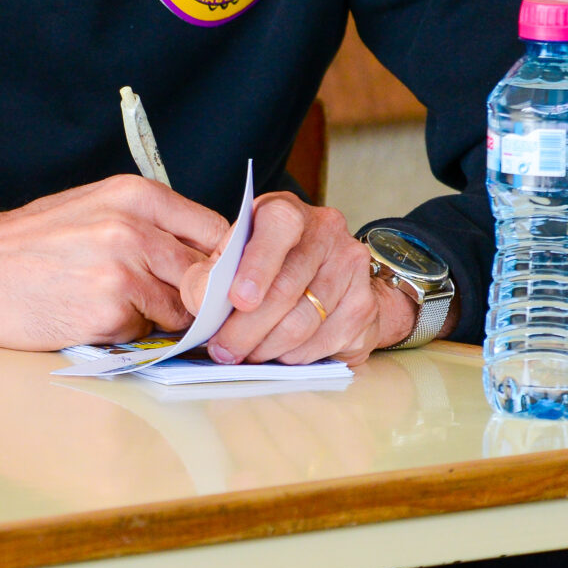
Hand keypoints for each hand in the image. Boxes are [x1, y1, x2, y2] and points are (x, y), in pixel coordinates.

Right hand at [0, 175, 230, 348]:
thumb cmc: (24, 245)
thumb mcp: (90, 210)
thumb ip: (148, 226)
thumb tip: (207, 260)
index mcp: (135, 195)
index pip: (218, 232)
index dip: (221, 265)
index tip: (213, 284)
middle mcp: (135, 227)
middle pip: (208, 276)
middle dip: (197, 300)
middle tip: (170, 309)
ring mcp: (122, 270)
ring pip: (181, 310)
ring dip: (160, 320)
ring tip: (113, 308)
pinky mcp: (107, 312)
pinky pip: (144, 334)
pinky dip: (126, 335)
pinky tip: (88, 318)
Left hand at [187, 193, 410, 366]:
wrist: (328, 269)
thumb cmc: (268, 259)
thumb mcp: (233, 252)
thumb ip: (212, 272)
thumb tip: (202, 303)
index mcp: (286, 211)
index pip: (276, 230)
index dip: (256, 267)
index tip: (237, 299)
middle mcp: (326, 233)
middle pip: (287, 289)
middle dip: (247, 328)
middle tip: (224, 350)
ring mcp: (352, 268)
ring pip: (305, 321)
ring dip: (268, 347)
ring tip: (245, 355)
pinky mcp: (365, 305)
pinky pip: (326, 342)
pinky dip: (295, 355)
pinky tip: (277, 354)